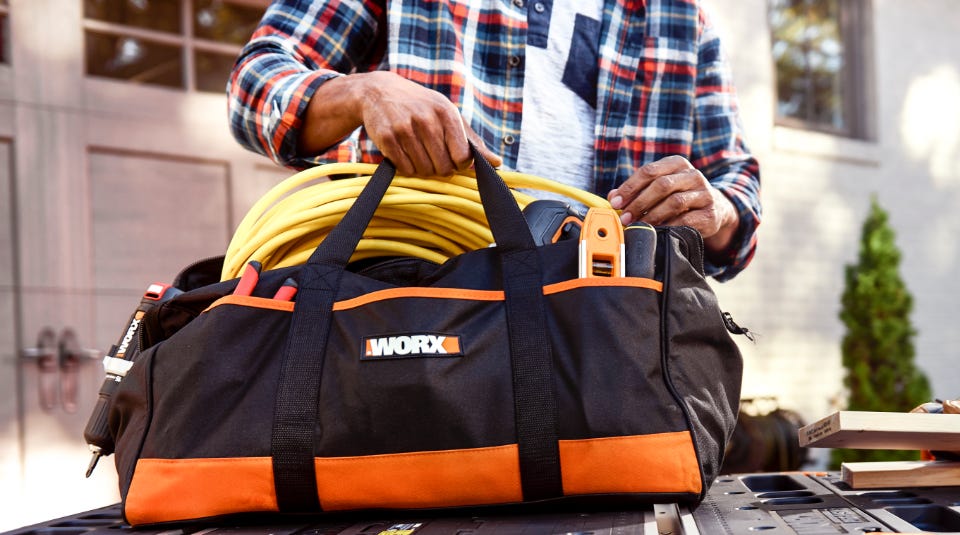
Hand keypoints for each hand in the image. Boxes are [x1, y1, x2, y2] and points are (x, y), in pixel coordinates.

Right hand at [359, 72, 500, 176]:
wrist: (379, 92)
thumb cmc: (421, 106)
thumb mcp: (447, 114)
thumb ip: (472, 141)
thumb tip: (497, 163)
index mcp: (446, 114)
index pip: (463, 157)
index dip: (461, 164)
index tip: (454, 158)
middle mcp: (427, 120)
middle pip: (444, 168)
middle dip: (441, 168)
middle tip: (434, 156)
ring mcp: (405, 129)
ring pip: (424, 171)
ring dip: (423, 169)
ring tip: (418, 152)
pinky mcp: (387, 139)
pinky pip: (405, 169)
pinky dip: (407, 168)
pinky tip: (404, 153)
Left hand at [607, 155, 738, 254]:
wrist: (714, 209)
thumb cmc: (679, 197)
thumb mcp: (659, 188)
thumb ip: (636, 190)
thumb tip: (612, 197)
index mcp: (677, 164)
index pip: (649, 171)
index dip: (630, 187)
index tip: (615, 202)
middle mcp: (693, 175)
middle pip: (662, 185)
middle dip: (639, 202)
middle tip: (625, 217)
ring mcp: (704, 193)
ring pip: (674, 202)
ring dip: (652, 216)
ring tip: (638, 225)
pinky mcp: (710, 213)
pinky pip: (686, 220)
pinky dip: (669, 226)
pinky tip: (657, 232)